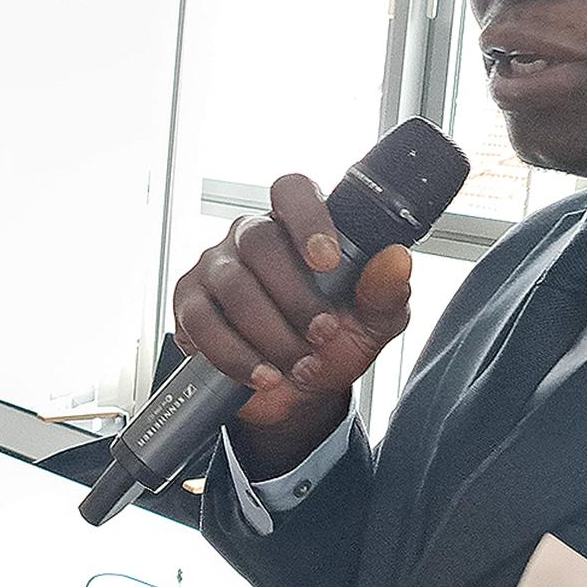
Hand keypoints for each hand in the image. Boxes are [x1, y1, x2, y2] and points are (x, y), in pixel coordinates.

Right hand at [172, 173, 412, 470]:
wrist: (294, 395)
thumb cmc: (329, 345)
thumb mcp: (371, 324)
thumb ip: (386, 292)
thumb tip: (397, 259)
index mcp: (296, 228)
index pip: (292, 191)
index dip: (307, 218)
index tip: (326, 260)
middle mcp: (249, 239)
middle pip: (259, 241)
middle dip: (295, 297)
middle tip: (322, 334)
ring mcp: (214, 268)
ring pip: (232, 285)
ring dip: (271, 333)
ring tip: (299, 364)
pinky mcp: (189, 305)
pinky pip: (201, 322)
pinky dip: (236, 355)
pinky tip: (263, 374)